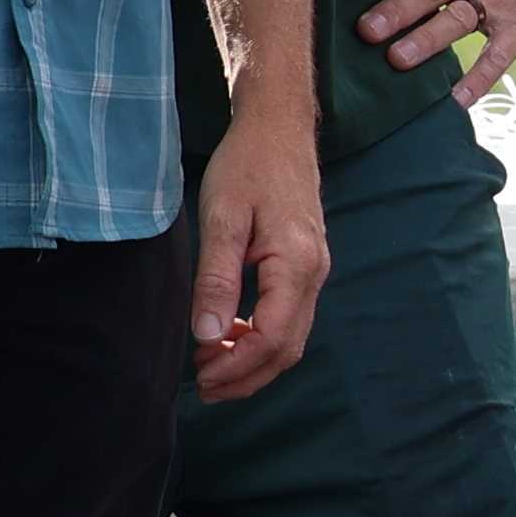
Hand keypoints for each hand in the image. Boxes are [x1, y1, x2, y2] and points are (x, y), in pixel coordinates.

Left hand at [187, 106, 332, 402]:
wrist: (279, 130)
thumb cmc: (246, 166)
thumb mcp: (221, 219)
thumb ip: (216, 280)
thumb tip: (208, 335)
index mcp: (296, 264)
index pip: (273, 337)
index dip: (237, 366)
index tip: (200, 376)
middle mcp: (314, 273)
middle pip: (289, 348)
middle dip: (247, 376)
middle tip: (203, 386)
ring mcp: (315, 270)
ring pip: (293, 338)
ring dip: (254, 361)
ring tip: (211, 366)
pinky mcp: (307, 266)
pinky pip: (291, 318)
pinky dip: (262, 339)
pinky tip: (231, 333)